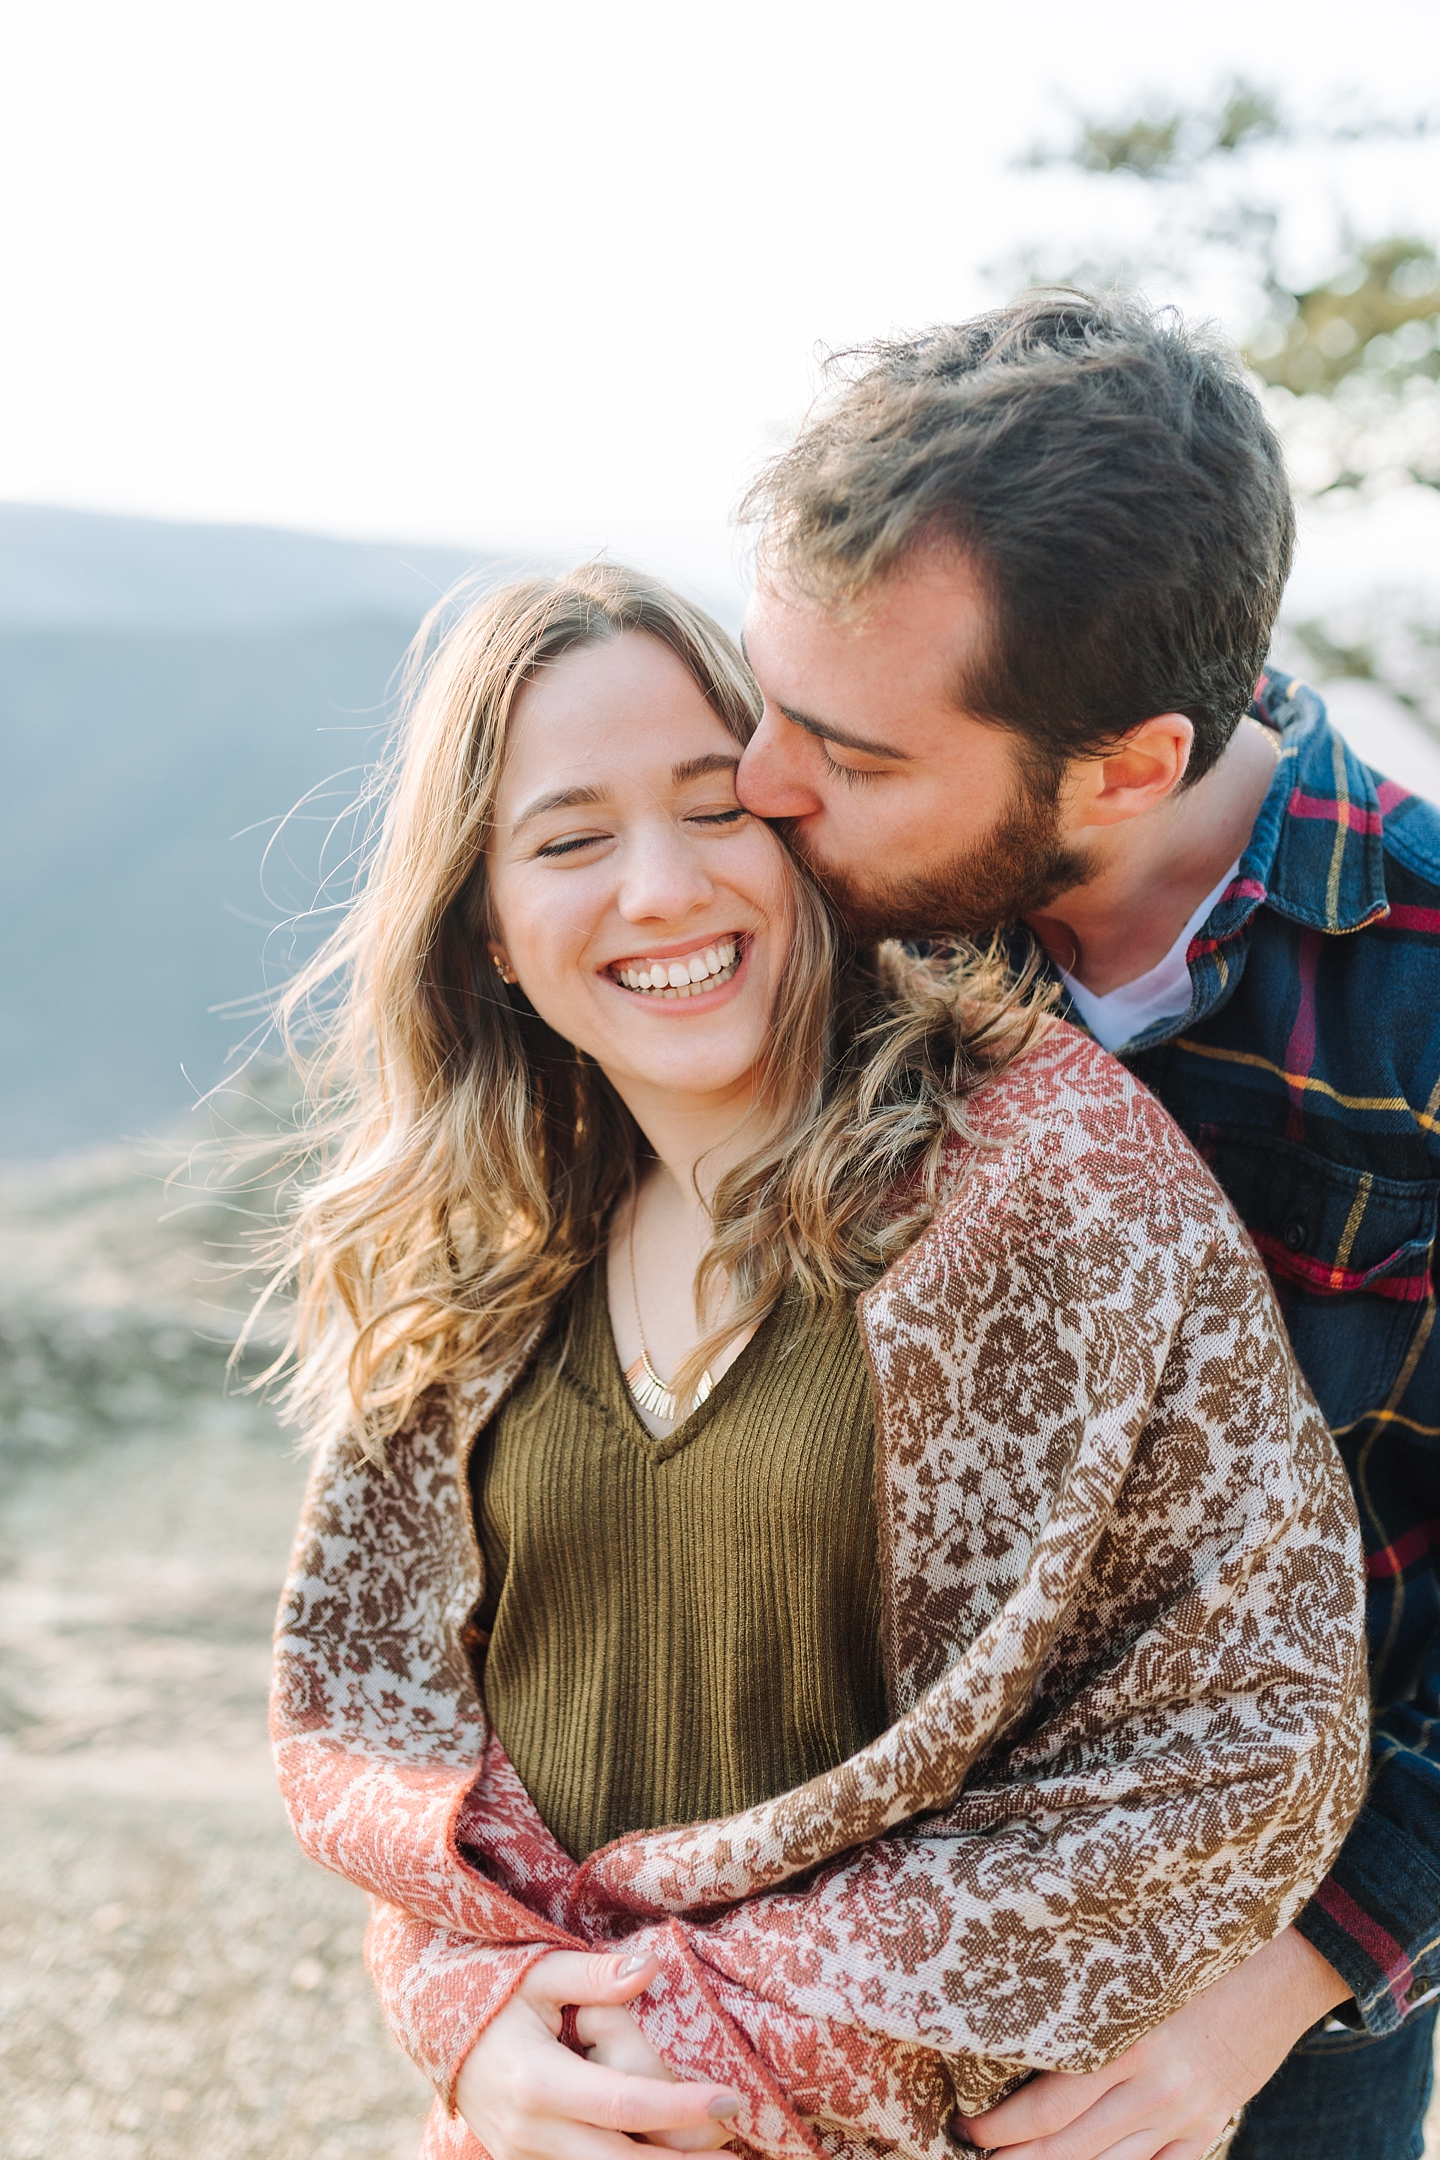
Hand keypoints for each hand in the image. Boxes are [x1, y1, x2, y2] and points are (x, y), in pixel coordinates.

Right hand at [455, 1950, 741, 2159]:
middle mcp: (531, 2133)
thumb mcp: (537, 1971)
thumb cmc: (492, 1993)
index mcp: (538, 2081)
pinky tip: (665, 2158)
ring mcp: (525, 2157)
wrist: (435, 2035)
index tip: (731, 2100)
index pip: (624, 2105)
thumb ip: (594, 1973)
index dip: (681, 2106)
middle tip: (739, 2157)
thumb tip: (650, 1967)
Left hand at [958, 1927, 1348, 2158]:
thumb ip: (1090, 2004)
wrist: (1287, 1964)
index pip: (1047, 2107)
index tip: (966, 2127)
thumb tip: (1026, 2025)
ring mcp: (1186, 2114)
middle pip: (1069, 2148)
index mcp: (1127, 2043)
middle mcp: (1155, 2089)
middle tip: (973, 2155)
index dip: (1000, 2127)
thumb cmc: (1200, 1949)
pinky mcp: (1211, 2124)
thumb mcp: (1138, 1971)